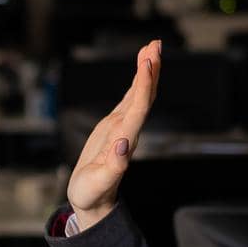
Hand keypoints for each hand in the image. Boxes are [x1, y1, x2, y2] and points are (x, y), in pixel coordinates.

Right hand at [66, 40, 161, 231]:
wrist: (93, 202)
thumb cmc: (92, 194)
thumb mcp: (99, 184)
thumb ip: (113, 168)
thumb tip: (123, 145)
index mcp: (125, 141)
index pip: (139, 108)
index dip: (144, 84)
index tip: (147, 62)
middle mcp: (129, 130)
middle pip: (145, 96)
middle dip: (151, 70)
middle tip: (155, 44)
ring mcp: (124, 127)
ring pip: (140, 94)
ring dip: (147, 70)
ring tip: (151, 46)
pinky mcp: (116, 126)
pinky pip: (130, 98)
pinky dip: (137, 80)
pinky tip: (141, 66)